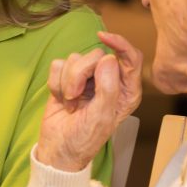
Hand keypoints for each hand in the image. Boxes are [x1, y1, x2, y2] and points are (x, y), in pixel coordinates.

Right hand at [36, 31, 142, 170]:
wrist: (58, 149)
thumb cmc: (84, 139)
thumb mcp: (101, 116)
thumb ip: (108, 87)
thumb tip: (108, 59)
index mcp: (126, 90)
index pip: (131, 57)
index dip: (119, 43)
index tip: (103, 37)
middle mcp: (109, 80)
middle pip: (97, 55)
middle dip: (80, 74)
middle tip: (75, 96)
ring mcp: (87, 79)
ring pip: (75, 59)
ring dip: (67, 82)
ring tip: (70, 102)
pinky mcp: (66, 79)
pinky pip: (58, 65)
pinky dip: (55, 82)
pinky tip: (60, 98)